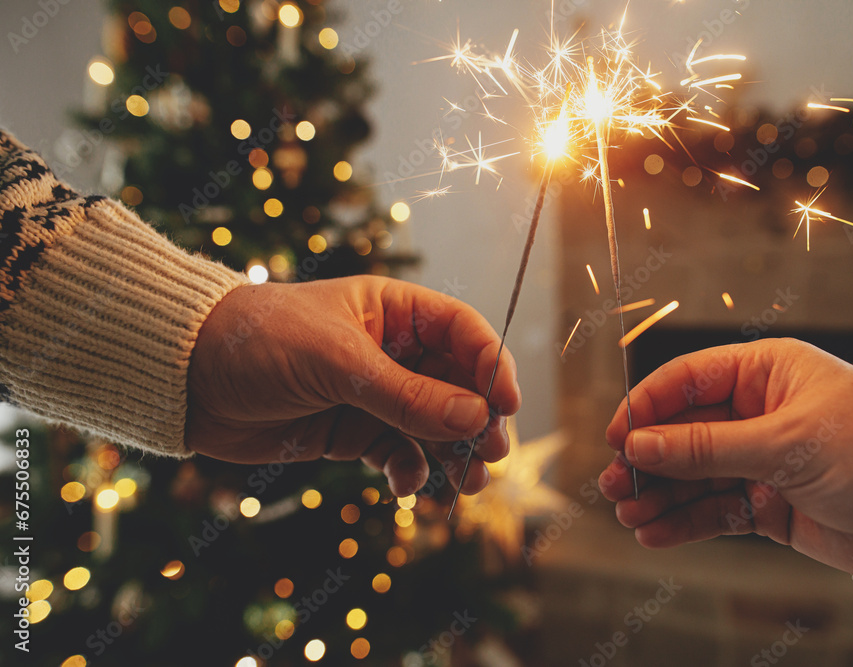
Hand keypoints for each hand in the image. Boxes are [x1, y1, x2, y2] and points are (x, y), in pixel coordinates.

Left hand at [186, 276, 520, 497]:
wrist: (187, 378)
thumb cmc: (260, 341)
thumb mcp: (339, 364)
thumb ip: (408, 394)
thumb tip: (477, 418)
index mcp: (394, 311)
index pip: (463, 332)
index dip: (491, 365)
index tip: (506, 405)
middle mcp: (392, 351)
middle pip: (457, 385)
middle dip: (478, 420)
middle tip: (491, 455)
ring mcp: (373, 394)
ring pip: (433, 425)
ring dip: (453, 454)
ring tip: (468, 484)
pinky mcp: (352, 432)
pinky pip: (398, 453)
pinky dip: (409, 471)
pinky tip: (405, 486)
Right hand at [600, 338, 852, 577]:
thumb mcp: (782, 443)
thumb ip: (705, 447)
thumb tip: (638, 445)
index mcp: (766, 372)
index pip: (689, 380)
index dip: (647, 407)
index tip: (615, 437)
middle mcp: (759, 411)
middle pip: (684, 432)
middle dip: (648, 460)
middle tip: (614, 485)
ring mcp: (761, 459)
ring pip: (695, 475)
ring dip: (661, 495)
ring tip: (628, 514)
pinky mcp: (767, 502)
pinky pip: (715, 509)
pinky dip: (686, 522)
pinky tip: (655, 534)